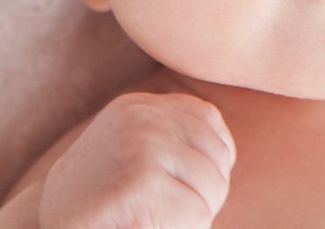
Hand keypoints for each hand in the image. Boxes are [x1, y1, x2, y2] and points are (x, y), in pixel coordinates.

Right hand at [39, 92, 236, 228]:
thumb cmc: (97, 206)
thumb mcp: (130, 156)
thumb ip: (170, 141)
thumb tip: (227, 152)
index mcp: (139, 107)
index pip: (210, 122)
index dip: (208, 163)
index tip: (174, 185)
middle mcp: (142, 116)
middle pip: (217, 159)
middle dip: (202, 195)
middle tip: (159, 211)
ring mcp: (142, 144)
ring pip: (212, 189)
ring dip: (193, 217)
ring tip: (151, 219)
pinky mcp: (141, 180)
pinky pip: (197, 214)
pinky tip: (144, 226)